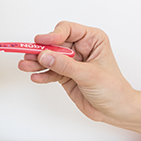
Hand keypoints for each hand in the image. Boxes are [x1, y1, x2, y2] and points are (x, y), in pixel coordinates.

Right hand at [18, 21, 135, 124]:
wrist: (116, 111)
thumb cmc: (113, 89)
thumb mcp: (90, 75)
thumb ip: (66, 65)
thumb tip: (45, 56)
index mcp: (92, 40)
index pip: (68, 30)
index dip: (54, 35)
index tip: (42, 41)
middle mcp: (79, 48)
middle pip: (54, 44)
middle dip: (40, 50)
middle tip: (28, 55)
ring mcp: (71, 62)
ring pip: (49, 58)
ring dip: (36, 62)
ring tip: (25, 66)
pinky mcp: (64, 75)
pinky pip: (49, 72)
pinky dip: (42, 74)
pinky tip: (36, 77)